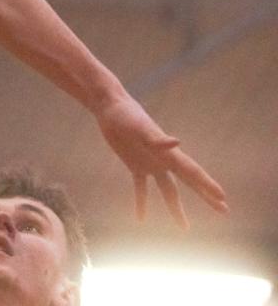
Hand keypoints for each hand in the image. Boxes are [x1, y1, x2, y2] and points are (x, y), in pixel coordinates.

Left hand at [95, 93, 227, 226]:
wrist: (110, 107)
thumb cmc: (126, 115)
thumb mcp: (140, 127)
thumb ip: (157, 138)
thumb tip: (178, 142)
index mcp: (168, 153)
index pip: (193, 172)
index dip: (208, 185)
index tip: (223, 198)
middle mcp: (163, 159)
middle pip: (188, 182)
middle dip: (206, 196)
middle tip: (224, 211)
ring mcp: (150, 163)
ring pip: (168, 189)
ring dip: (175, 207)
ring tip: (184, 228)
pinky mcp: (135, 164)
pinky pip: (141, 188)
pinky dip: (141, 202)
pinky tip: (140, 219)